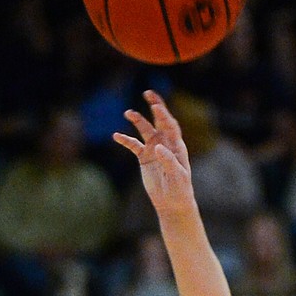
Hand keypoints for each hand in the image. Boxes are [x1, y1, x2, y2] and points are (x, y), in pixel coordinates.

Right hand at [113, 91, 194, 217]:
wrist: (171, 202)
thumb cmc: (179, 189)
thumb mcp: (176, 175)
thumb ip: (168, 160)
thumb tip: (157, 147)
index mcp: (176, 145)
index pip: (170, 125)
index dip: (163, 114)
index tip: (156, 105)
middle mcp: (165, 143)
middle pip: (158, 121)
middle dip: (154, 106)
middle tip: (148, 93)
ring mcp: (154, 149)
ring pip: (145, 130)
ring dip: (137, 120)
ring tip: (128, 113)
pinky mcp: (144, 157)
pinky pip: (133, 146)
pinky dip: (125, 140)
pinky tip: (116, 136)